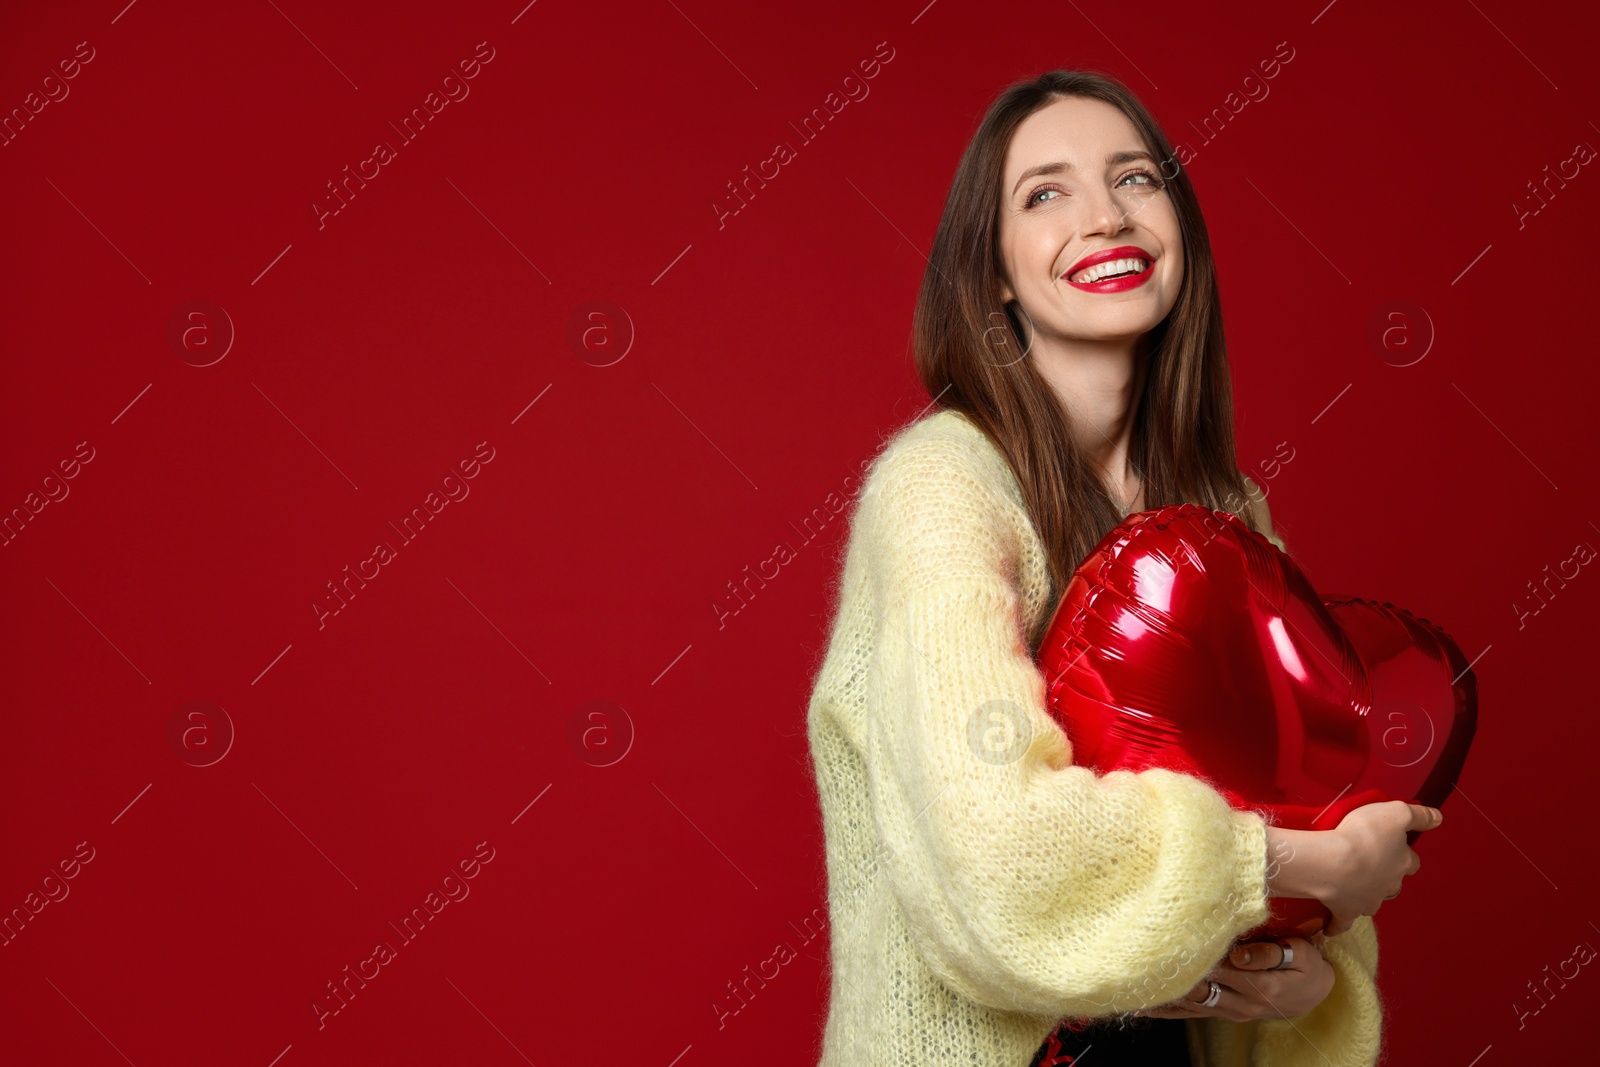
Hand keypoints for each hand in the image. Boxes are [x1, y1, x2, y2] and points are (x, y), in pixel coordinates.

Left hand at [1134, 936, 1333, 1022]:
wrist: (1315, 995)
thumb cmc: (1306, 967)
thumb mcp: (1300, 955)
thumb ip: (1269, 953)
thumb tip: (1239, 953)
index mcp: (1259, 984)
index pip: (1219, 969)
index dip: (1194, 955)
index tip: (1168, 941)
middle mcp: (1241, 1002)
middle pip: (1198, 990)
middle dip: (1170, 978)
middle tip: (1139, 962)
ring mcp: (1230, 1010)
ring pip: (1189, 1005)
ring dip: (1161, 998)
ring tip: (1130, 988)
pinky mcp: (1223, 1012)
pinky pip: (1190, 1014)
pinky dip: (1165, 1011)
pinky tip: (1141, 1008)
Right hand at [1265, 800, 1442, 936]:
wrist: (1333, 863)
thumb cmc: (1363, 835)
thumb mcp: (1395, 813)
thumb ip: (1418, 815)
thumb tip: (1438, 818)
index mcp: (1402, 863)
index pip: (1411, 861)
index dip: (1404, 854)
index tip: (1395, 847)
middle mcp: (1389, 885)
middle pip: (1393, 883)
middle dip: (1385, 876)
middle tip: (1369, 863)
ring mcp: (1368, 901)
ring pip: (1372, 901)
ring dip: (1365, 896)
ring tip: (1351, 887)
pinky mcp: (1345, 911)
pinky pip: (1343, 923)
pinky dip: (1337, 925)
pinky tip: (1331, 927)